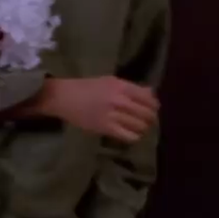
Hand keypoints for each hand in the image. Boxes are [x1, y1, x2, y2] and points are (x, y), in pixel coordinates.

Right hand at [39, 77, 157, 141]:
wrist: (64, 97)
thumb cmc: (87, 87)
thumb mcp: (110, 81)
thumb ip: (130, 88)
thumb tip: (151, 94)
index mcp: (121, 86)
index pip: (148, 98)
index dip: (154, 105)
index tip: (153, 109)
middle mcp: (120, 100)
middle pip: (147, 113)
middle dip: (150, 118)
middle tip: (148, 120)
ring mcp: (113, 115)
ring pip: (140, 125)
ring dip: (143, 128)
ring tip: (140, 128)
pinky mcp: (106, 128)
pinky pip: (129, 136)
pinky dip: (134, 136)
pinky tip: (131, 134)